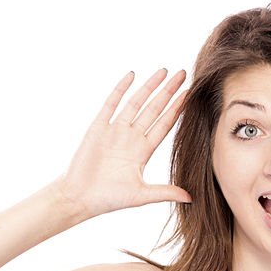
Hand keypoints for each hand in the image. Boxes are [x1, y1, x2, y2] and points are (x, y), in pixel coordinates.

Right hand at [48, 68, 192, 219]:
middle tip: (183, 74)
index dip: (177, 109)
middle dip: (168, 91)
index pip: (164, 124)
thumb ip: (165, 192)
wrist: (80, 198)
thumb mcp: (141, 195)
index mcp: (143, 151)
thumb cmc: (108, 199)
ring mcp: (115, 131)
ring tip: (164, 71)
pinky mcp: (98, 127)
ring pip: (136, 103)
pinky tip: (132, 75)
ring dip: (149, 87)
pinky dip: (121, 89)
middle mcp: (131, 138)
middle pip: (154, 109)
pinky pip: (111, 104)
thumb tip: (191, 197)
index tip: (189, 94)